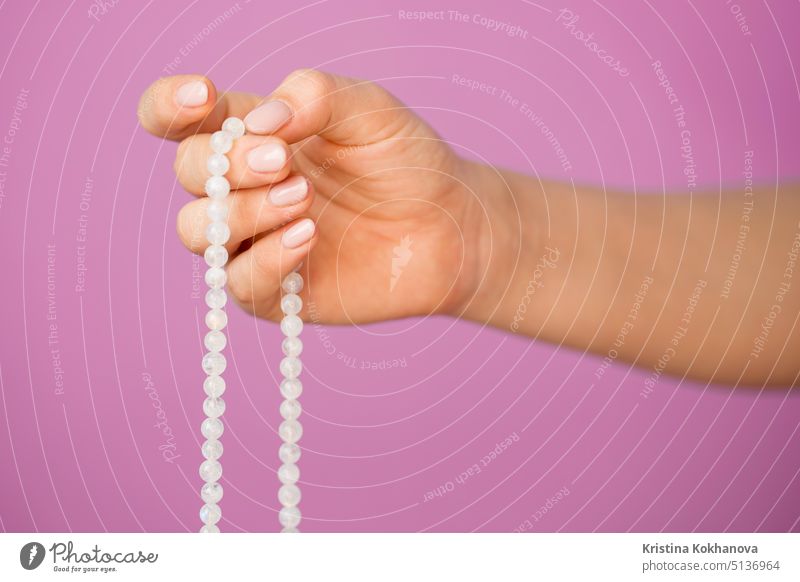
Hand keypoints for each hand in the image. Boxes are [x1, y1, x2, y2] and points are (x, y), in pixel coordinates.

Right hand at [138, 70, 495, 323]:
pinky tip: (309, 237)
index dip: (170, 105)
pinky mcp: (276, 291)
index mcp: (256, 136)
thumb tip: (262, 120)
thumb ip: (316, 96)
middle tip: (283, 161)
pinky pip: (240, 281)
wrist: (449, 229)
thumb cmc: (407, 164)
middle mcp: (246, 188)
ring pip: (199, 231)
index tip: (205, 96)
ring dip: (244, 212)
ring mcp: (256, 241)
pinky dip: (268, 258)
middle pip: (189, 171)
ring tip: (305, 200)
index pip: (181, 119)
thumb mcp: (371, 111)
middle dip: (227, 163)